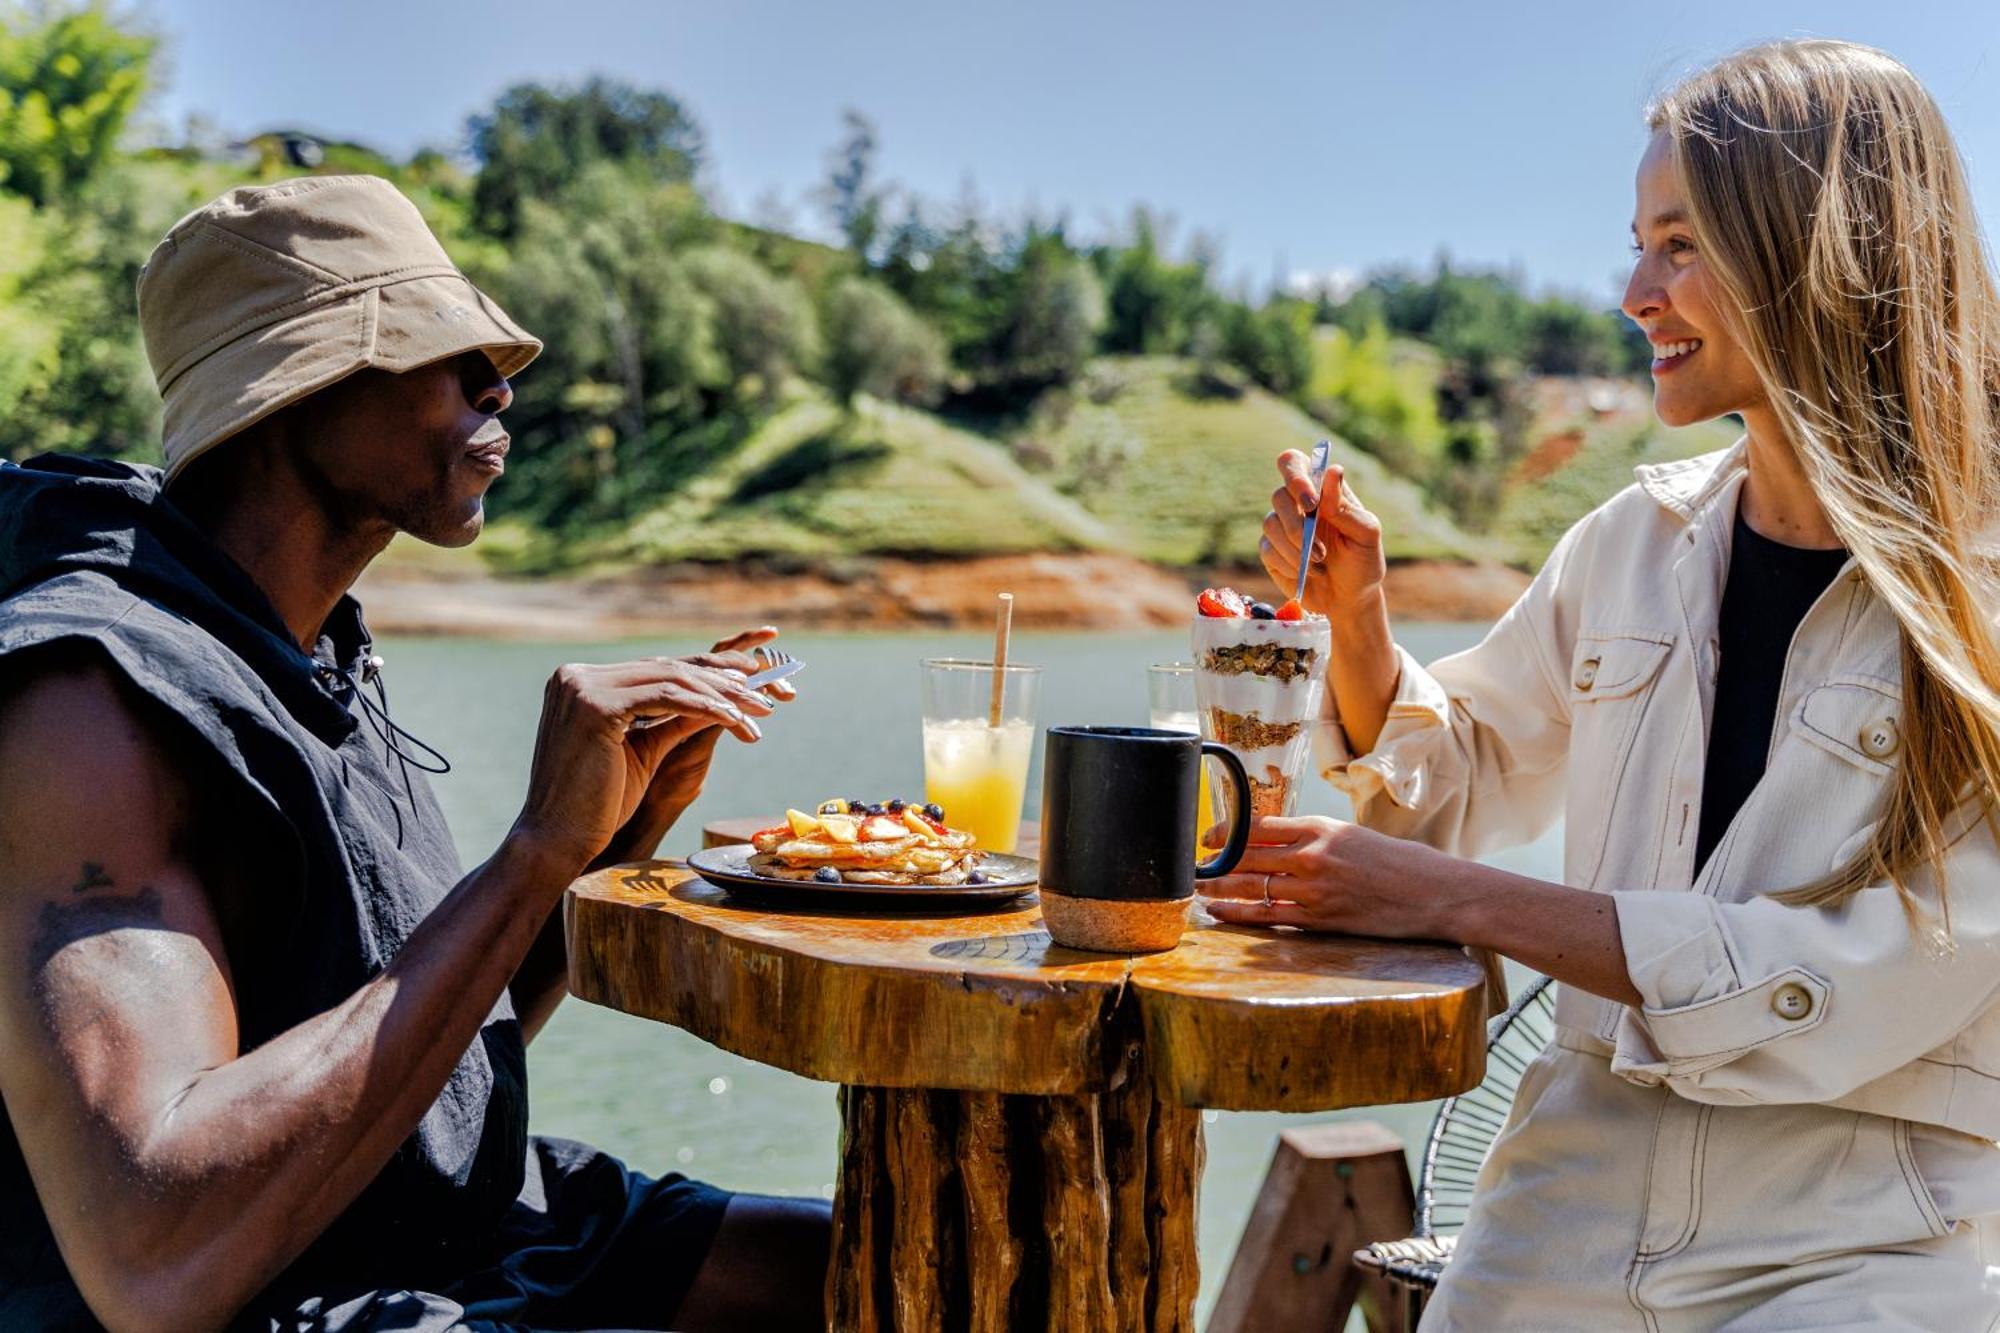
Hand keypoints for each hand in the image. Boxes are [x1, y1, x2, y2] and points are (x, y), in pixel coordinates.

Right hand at [509, 642, 779, 876]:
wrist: (558, 840)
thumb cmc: (596, 804)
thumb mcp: (642, 750)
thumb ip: (673, 719)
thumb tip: (718, 699)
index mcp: (580, 682)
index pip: (654, 670)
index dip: (704, 673)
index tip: (747, 678)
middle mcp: (576, 676)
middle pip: (666, 669)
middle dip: (721, 681)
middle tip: (764, 694)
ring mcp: (582, 687)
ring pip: (672, 680)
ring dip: (723, 696)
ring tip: (760, 711)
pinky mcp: (595, 706)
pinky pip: (667, 698)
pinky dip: (707, 707)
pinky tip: (736, 720)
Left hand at [1202, 815, 1452, 938]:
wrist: (1437, 894)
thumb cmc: (1400, 864)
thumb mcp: (1354, 836)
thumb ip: (1316, 838)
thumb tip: (1278, 842)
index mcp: (1322, 827)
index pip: (1259, 825)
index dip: (1226, 832)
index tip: (1207, 837)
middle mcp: (1314, 855)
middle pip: (1248, 855)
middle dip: (1215, 861)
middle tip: (1192, 864)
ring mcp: (1316, 889)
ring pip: (1253, 886)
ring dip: (1219, 888)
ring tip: (1198, 888)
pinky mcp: (1322, 920)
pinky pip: (1270, 916)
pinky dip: (1240, 914)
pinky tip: (1219, 912)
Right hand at [1259, 451, 1385, 618]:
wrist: (1350, 600)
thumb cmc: (1363, 562)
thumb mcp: (1366, 534)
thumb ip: (1346, 506)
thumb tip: (1333, 470)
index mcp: (1321, 491)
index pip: (1294, 463)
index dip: (1295, 476)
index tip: (1310, 501)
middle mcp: (1298, 505)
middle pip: (1278, 495)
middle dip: (1297, 523)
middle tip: (1319, 548)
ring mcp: (1282, 527)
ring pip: (1270, 524)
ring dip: (1296, 547)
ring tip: (1319, 563)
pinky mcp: (1271, 552)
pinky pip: (1268, 550)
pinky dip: (1289, 563)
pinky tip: (1307, 573)